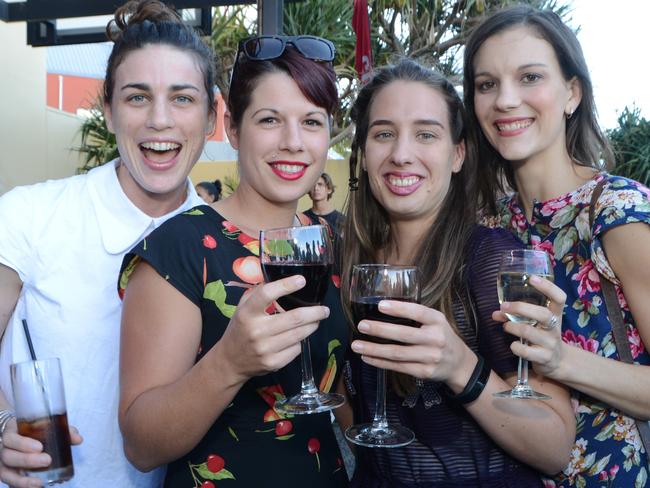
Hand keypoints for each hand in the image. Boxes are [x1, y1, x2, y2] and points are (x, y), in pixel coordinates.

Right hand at [0, 419, 81, 487]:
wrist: (21, 434)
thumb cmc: (35, 429)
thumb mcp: (45, 425)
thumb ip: (63, 430)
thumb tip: (78, 439)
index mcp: (12, 432)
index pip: (10, 438)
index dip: (22, 444)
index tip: (40, 447)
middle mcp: (4, 448)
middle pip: (8, 456)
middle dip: (26, 460)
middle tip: (47, 460)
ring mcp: (3, 463)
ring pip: (5, 473)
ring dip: (22, 480)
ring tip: (39, 482)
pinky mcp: (7, 475)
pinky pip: (10, 483)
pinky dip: (21, 486)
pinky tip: (36, 486)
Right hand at [214, 275, 328, 382]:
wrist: (230, 361)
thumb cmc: (240, 329)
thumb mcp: (242, 308)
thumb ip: (258, 293)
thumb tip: (281, 279)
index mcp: (247, 313)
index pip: (267, 294)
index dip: (286, 285)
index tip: (302, 280)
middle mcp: (256, 331)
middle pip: (294, 318)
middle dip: (315, 312)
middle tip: (324, 309)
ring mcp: (265, 349)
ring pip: (299, 334)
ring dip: (312, 326)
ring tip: (316, 320)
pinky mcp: (273, 363)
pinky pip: (296, 349)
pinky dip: (300, 341)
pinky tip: (297, 338)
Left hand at [350, 300, 472, 385]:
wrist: (460, 364)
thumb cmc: (441, 337)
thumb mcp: (436, 321)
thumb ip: (417, 316)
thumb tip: (384, 307)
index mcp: (437, 321)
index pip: (418, 312)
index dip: (399, 309)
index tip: (380, 305)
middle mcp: (435, 338)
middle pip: (404, 334)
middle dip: (380, 330)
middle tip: (362, 326)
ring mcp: (430, 357)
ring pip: (397, 353)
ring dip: (374, 349)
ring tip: (356, 345)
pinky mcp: (424, 372)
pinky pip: (398, 367)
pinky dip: (380, 362)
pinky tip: (367, 357)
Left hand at [492, 274, 567, 378]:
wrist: (557, 362)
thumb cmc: (542, 336)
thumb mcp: (536, 323)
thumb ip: (517, 315)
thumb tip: (495, 312)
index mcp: (556, 315)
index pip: (559, 297)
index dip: (548, 287)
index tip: (532, 278)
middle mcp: (555, 328)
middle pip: (543, 314)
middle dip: (521, 308)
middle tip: (505, 306)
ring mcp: (550, 343)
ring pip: (529, 332)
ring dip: (512, 327)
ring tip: (505, 326)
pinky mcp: (544, 357)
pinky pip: (526, 351)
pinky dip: (515, 347)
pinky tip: (513, 345)